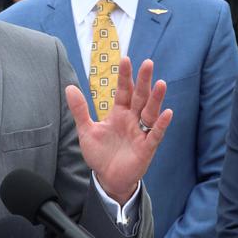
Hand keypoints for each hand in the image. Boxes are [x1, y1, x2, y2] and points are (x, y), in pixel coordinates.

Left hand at [66, 57, 172, 203]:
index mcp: (119, 113)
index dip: (124, 76)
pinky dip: (161, 124)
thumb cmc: (100, 154)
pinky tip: (167, 113)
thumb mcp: (87, 130)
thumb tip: (69, 87)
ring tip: (161, 83)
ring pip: (150, 112)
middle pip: (139, 96)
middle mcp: (133, 119)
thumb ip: (80, 109)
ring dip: (156, 99)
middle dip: (143, 81)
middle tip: (147, 63)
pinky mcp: (146, 147)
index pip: (123, 91)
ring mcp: (141, 132)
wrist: (108, 178)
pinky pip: (155, 134)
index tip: (125, 59)